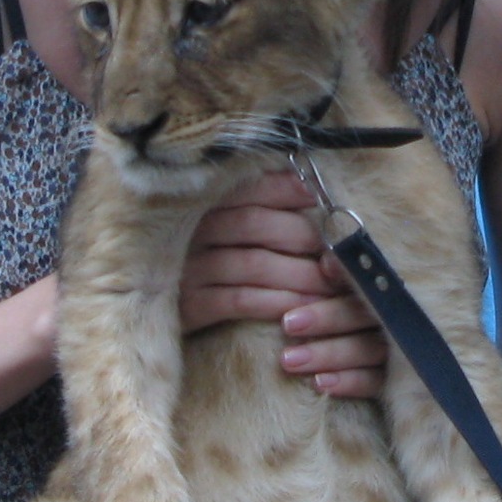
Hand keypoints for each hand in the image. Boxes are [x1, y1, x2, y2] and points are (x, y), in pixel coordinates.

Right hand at [179, 169, 387, 399]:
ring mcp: (191, 268)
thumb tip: (310, 189)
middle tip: (337, 254)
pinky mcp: (190, 305)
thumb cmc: (212, 268)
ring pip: (254, 264)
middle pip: (255, 223)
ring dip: (299, 276)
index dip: (286, 189)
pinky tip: (302, 311)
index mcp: (209, 207)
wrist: (164, 311)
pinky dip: (276, 303)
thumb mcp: (228, 235)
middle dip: (302, 236)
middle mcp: (196, 232)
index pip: (250, 190)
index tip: (318, 196)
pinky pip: (240, 301)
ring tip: (331, 287)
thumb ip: (261, 213)